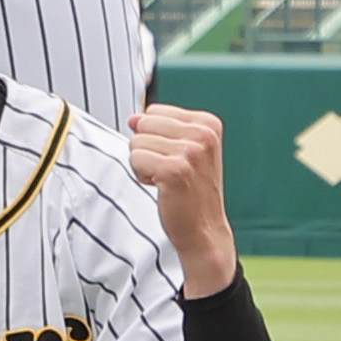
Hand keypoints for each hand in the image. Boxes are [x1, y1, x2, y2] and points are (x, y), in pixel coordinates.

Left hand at [126, 100, 237, 296]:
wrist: (203, 229)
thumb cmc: (190, 189)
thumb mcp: (183, 149)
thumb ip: (158, 128)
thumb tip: (132, 118)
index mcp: (208, 123)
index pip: (153, 111)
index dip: (155, 136)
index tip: (177, 157)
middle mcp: (203, 134)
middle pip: (142, 124)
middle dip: (147, 149)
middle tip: (169, 170)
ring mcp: (191, 152)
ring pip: (136, 142)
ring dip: (144, 164)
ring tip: (167, 180)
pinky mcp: (175, 170)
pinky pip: (135, 159)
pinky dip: (141, 175)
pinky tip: (163, 188)